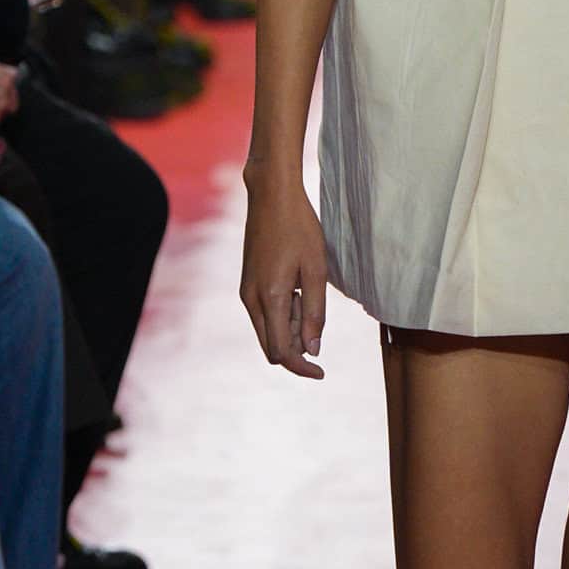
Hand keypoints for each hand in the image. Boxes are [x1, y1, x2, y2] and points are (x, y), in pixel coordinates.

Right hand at [240, 166, 327, 377]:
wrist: (271, 196)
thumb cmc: (300, 228)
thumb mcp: (317, 270)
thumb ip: (315, 312)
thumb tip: (313, 349)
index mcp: (270, 297)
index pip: (281, 352)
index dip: (302, 368)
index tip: (322, 372)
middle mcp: (252, 299)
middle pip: (271, 347)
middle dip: (296, 350)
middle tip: (320, 328)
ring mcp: (246, 292)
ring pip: (268, 332)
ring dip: (290, 331)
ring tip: (310, 298)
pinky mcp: (248, 284)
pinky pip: (264, 315)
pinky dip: (283, 317)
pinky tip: (299, 294)